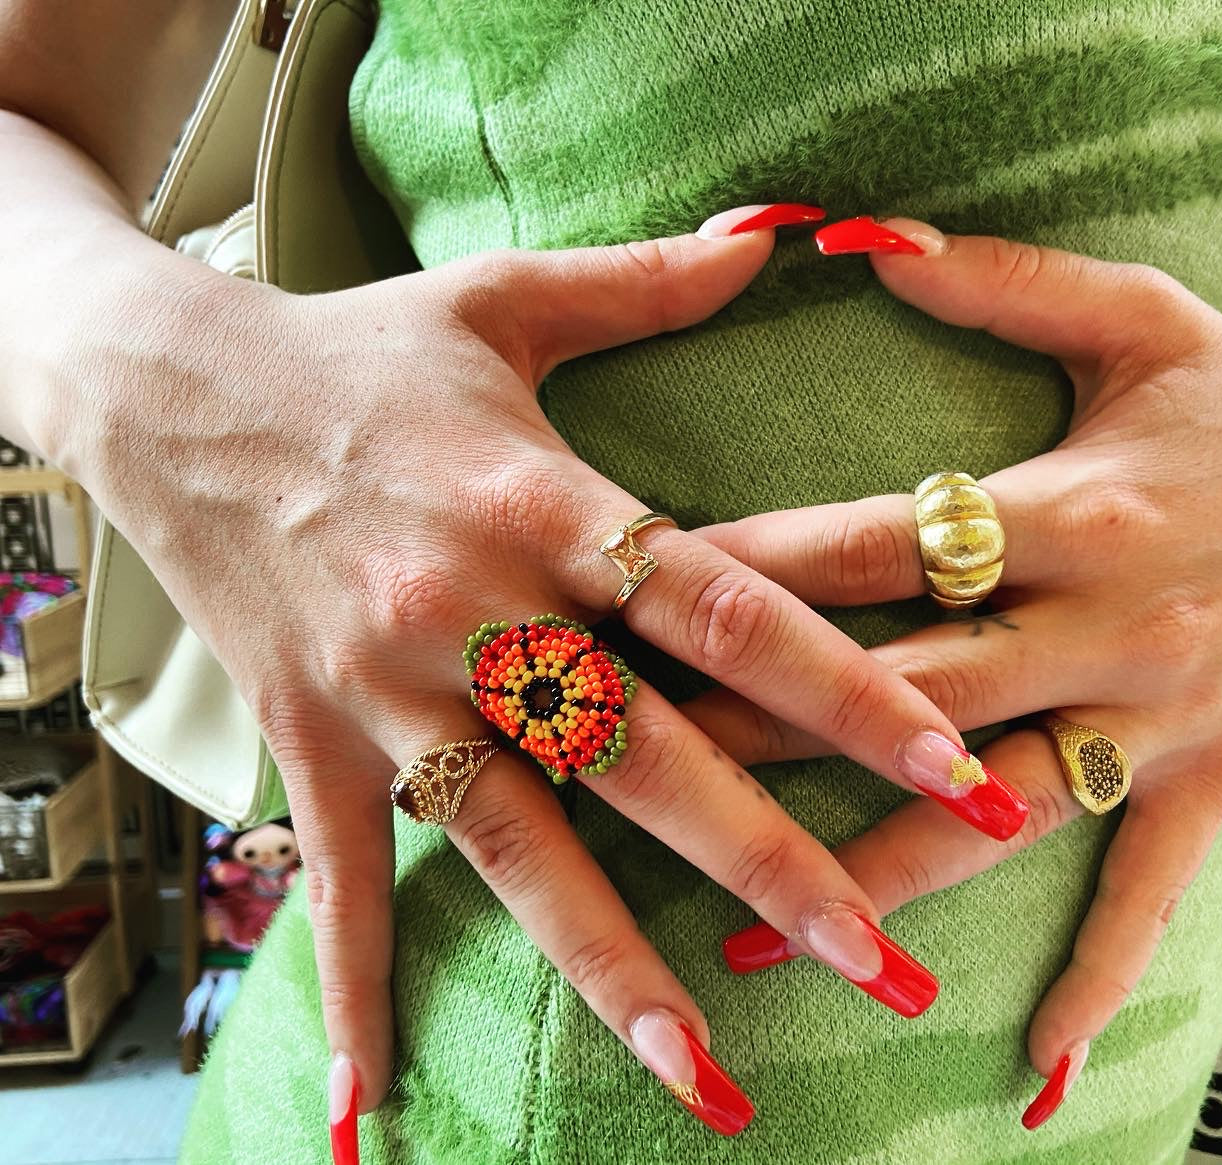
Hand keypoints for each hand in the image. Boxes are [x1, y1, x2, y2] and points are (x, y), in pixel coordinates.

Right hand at [78, 207, 1032, 1137]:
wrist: (168, 393)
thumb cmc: (357, 350)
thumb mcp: (503, 297)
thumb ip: (649, 282)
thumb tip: (778, 237)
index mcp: (543, 498)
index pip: (720, 606)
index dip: (842, 687)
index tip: (951, 764)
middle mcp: (473, 609)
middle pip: (645, 754)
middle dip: (770, 863)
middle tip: (887, 962)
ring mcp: (386, 692)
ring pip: (521, 847)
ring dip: (616, 970)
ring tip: (715, 1076)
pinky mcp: (309, 743)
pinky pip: (343, 885)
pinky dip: (361, 998)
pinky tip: (386, 1117)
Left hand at [681, 222, 1221, 1124]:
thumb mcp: (1135, 314)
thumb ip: (994, 280)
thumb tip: (855, 242)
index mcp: (1068, 510)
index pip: (878, 542)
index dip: (755, 567)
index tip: (636, 589)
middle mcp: (1104, 628)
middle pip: (904, 692)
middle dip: (766, 729)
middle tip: (635, 763)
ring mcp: (1152, 720)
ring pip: (991, 814)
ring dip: (872, 874)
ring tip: (753, 935)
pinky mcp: (1202, 777)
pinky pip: (1144, 893)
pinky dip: (1097, 984)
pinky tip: (1027, 1066)